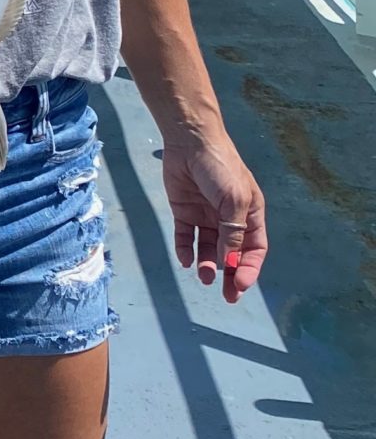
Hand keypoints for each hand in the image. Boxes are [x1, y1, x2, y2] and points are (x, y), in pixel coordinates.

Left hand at [161, 125, 265, 301]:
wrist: (190, 142)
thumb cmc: (221, 167)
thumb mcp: (234, 200)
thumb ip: (232, 231)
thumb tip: (230, 260)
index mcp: (250, 214)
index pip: (254, 248)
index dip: (249, 268)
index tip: (241, 285)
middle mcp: (229, 218)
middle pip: (231, 254)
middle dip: (230, 275)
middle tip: (226, 296)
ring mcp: (206, 216)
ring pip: (208, 249)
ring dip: (207, 265)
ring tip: (204, 276)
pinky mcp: (184, 212)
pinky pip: (186, 237)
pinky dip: (186, 250)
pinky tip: (186, 260)